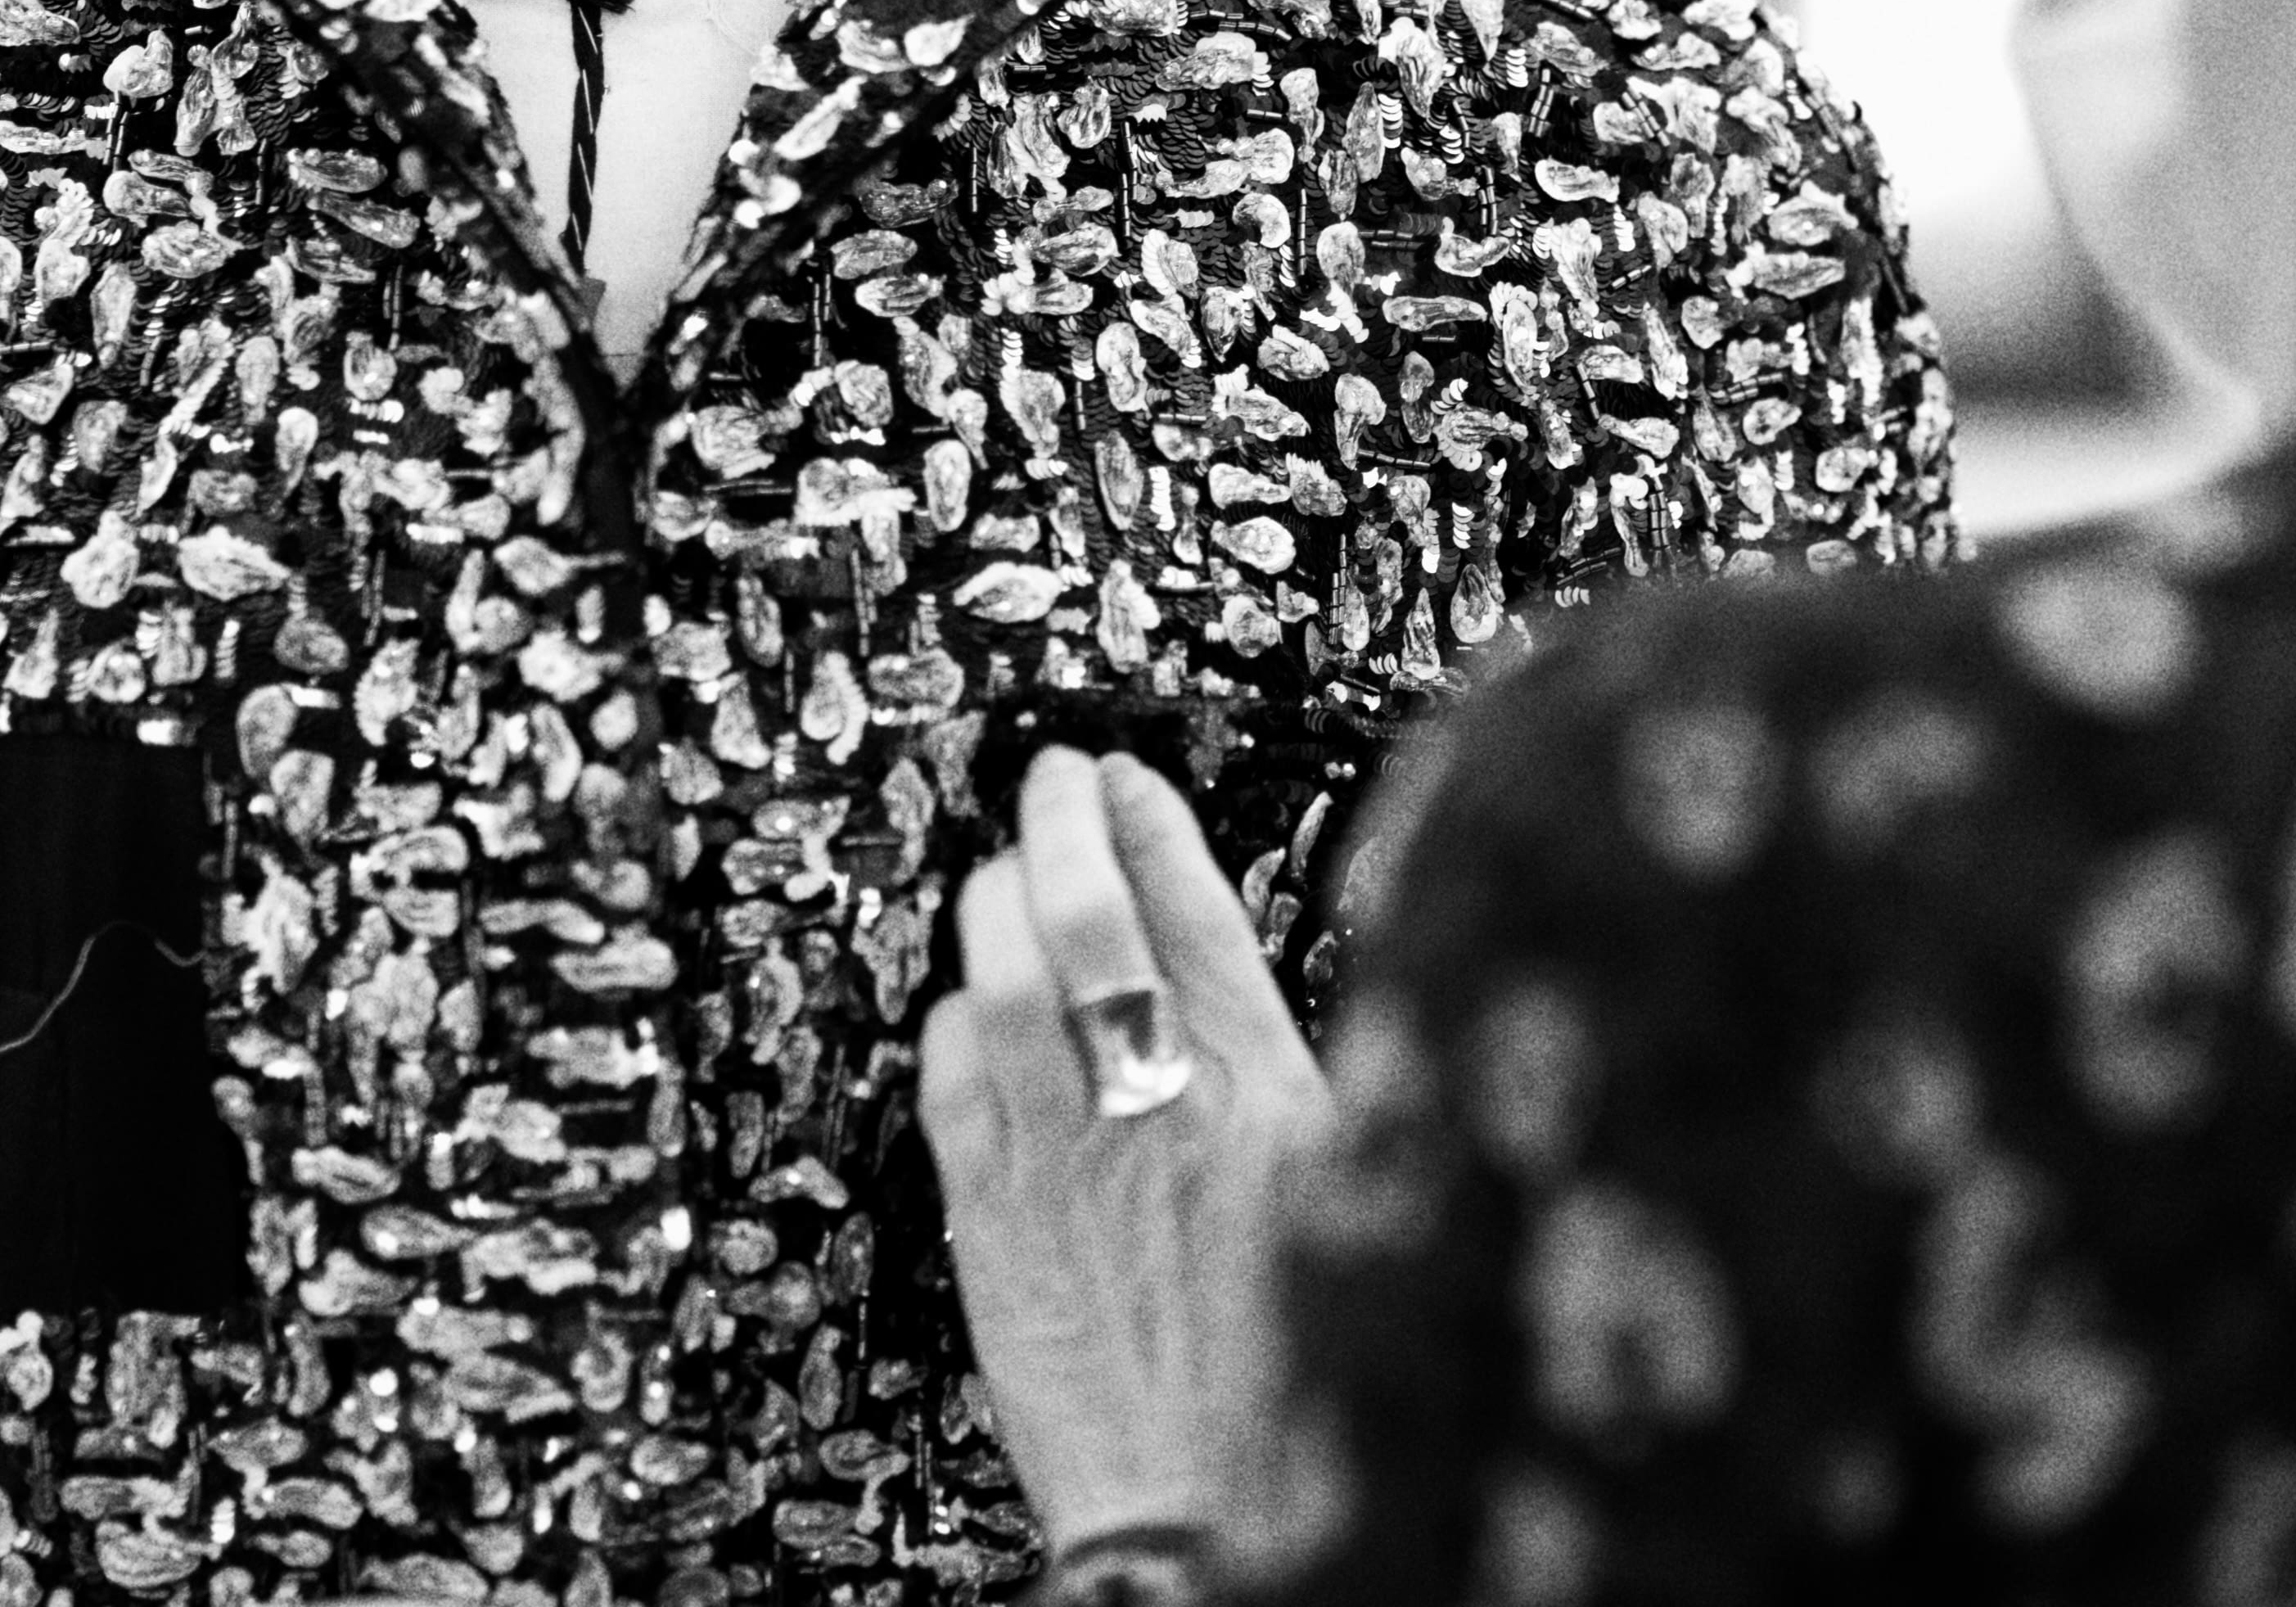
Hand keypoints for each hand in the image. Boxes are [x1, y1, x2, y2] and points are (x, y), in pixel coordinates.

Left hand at [921, 750, 1331, 1557]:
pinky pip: (950, 1076)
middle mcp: (1161, 1105)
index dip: (1151, 819)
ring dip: (996, 899)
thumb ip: (1287, 1086)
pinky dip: (954, 1017)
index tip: (1128, 778)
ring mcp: (1064, 1153)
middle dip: (1060, 820)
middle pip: (1088, 909)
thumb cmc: (1297, 1381)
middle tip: (1052, 783)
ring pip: (1004, 972)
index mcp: (1271, 1096)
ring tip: (1002, 871)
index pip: (1197, 904)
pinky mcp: (993, 1215)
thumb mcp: (1345, 1201)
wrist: (1210, 1517)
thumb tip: (1238, 987)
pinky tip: (966, 1006)